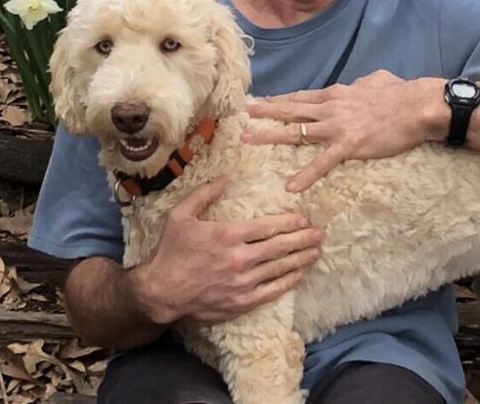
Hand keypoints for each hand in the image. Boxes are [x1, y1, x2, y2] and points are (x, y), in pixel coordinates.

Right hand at [130, 177, 321, 324]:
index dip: (289, 222)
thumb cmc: (171, 250)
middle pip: (279, 247)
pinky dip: (287, 283)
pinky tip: (298, 276)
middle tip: (319, 234)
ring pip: (279, 269)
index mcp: (227, 234)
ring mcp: (242, 282)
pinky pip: (270, 292)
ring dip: (300, 260)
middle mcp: (239, 258)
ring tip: (315, 252)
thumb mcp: (180, 214)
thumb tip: (225, 177)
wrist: (161, 291)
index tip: (304, 219)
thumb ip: (204, 194)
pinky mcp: (240, 302)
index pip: (268, 226)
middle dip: (302, 239)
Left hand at [242, 71, 447, 191]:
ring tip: (248, 139)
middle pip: (290, 109)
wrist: (414, 106)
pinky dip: (305, 175)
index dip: (280, 99)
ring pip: (296, 131)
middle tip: (243, 113)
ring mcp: (336, 127)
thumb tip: (357, 84)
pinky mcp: (348, 147)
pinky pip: (322, 163)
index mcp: (335, 93)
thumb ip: (359, 84)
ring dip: (270, 135)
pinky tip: (291, 186)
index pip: (301, 96)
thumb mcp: (374, 80)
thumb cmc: (398, 92)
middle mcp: (329, 108)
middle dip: (265, 111)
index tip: (262, 101)